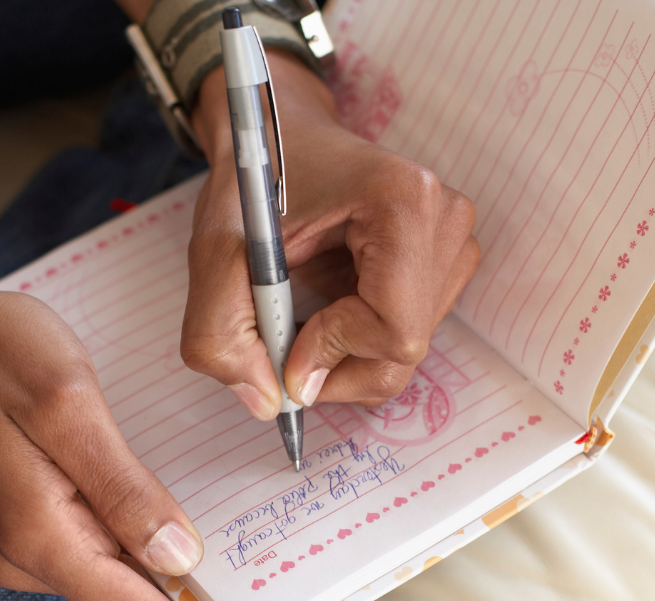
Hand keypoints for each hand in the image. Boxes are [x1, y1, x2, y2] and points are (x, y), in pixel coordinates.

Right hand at [0, 284, 220, 600]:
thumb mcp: (68, 406)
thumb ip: (123, 488)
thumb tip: (179, 560)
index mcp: (42, 538)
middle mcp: (27, 559)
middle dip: (193, 599)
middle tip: (262, 576)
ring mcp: (18, 545)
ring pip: (111, 576)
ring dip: (164, 566)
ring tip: (226, 538)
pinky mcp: (19, 523)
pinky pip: (89, 548)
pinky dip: (130, 538)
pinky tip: (159, 509)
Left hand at [182, 51, 478, 416]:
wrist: (278, 132)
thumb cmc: (251, 181)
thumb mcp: (214, 253)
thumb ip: (221, 336)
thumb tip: (270, 402)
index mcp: (402, 202)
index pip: (395, 330)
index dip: (334, 355)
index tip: (285, 347)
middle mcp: (445, 217)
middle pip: (406, 348)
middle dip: (339, 366)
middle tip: (288, 346)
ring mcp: (453, 235)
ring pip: (408, 347)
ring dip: (347, 352)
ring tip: (305, 311)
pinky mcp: (446, 253)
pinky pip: (409, 330)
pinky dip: (362, 338)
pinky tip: (331, 304)